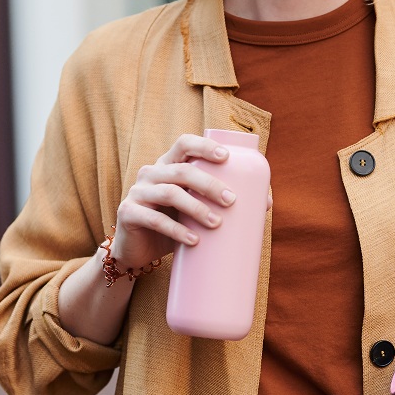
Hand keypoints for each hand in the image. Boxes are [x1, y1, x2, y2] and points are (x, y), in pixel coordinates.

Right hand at [110, 134, 235, 269]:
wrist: (136, 251)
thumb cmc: (173, 224)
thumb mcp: (195, 208)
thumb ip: (219, 201)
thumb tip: (266, 202)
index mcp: (168, 164)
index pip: (184, 143)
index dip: (204, 147)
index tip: (226, 157)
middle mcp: (151, 172)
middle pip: (182, 171)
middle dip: (210, 184)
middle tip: (232, 201)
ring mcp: (137, 192)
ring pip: (170, 193)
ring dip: (196, 207)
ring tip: (217, 223)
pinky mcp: (128, 213)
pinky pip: (154, 219)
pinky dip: (176, 230)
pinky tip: (193, 240)